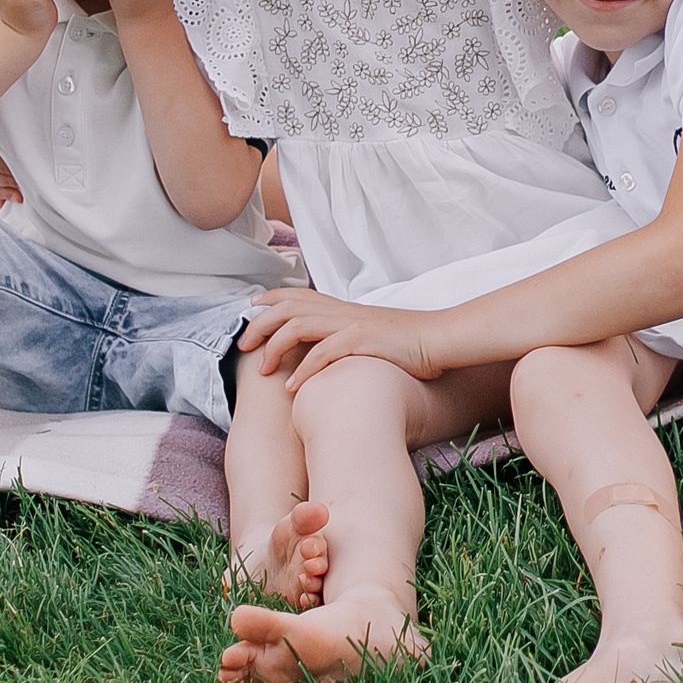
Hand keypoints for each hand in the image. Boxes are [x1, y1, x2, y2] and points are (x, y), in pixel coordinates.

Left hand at [238, 288, 440, 389]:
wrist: (439, 339)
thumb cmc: (408, 343)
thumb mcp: (371, 334)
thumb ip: (347, 336)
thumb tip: (329, 350)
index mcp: (343, 308)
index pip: (298, 295)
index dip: (271, 297)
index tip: (250, 306)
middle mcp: (342, 311)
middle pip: (287, 308)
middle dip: (259, 326)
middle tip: (243, 348)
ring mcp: (351, 324)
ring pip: (298, 325)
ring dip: (275, 347)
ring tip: (263, 371)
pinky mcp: (363, 340)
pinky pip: (324, 352)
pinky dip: (304, 369)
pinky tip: (293, 387)